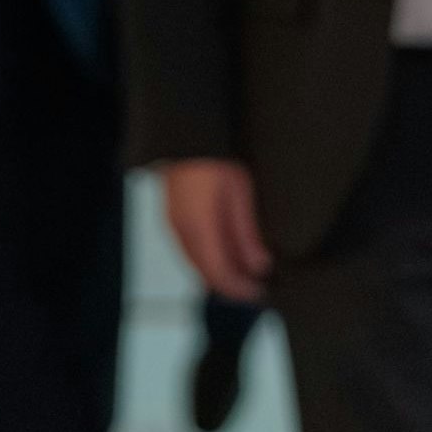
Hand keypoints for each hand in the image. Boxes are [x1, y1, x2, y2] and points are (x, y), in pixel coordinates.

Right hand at [160, 158, 272, 300]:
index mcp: (199, 229)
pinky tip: (225, 254)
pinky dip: (207, 259)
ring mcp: (172, 224)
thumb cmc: (214, 160)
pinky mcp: (171, 218)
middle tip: (254, 286)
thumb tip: (258, 265)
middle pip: (204, 273)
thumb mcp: (240, 194)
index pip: (219, 274)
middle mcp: (181, 232)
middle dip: (229, 285)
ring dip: (218, 273)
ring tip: (244, 272)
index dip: (239, 289)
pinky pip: (189, 250)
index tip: (259, 292)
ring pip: (195, 263)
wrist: (186, 139)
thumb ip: (246, 234)